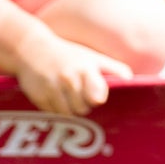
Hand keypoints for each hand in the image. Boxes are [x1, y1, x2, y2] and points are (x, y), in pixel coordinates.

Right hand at [9, 24, 132, 114]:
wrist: (32, 49)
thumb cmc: (68, 55)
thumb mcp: (91, 57)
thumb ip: (113, 69)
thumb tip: (132, 81)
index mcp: (85, 68)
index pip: (98, 95)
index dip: (98, 99)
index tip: (97, 97)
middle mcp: (69, 78)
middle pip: (84, 108)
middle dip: (84, 106)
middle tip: (81, 96)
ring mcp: (52, 87)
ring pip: (69, 114)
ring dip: (71, 110)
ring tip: (69, 98)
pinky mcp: (38, 96)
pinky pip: (53, 114)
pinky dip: (57, 111)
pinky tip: (56, 98)